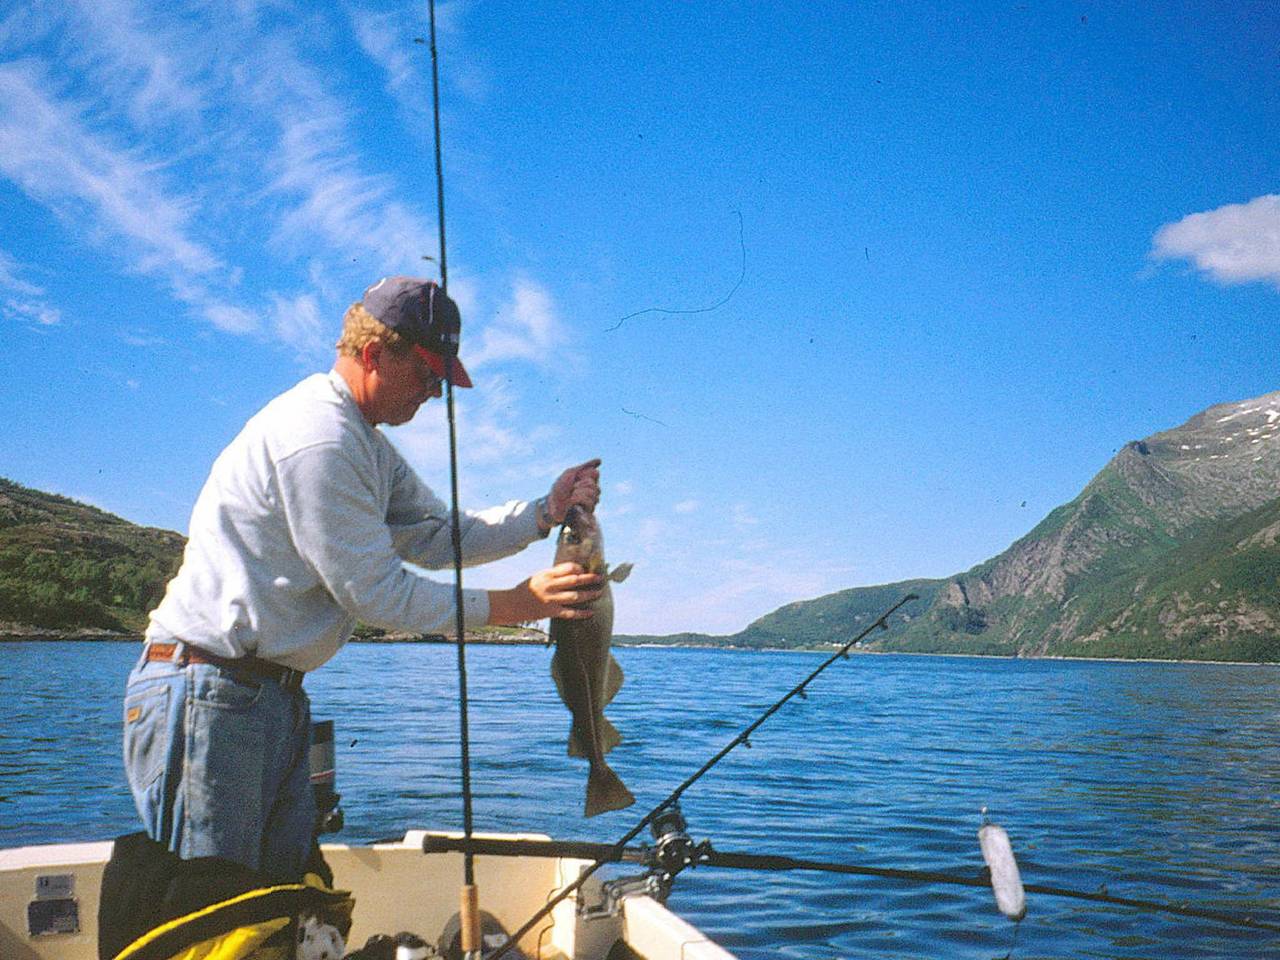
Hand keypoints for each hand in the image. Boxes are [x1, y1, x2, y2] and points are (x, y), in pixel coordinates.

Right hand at [486, 563, 602, 624]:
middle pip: (574, 581)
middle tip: (600, 578)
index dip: (579, 568)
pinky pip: (570, 613)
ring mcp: (551, 599)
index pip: (567, 568)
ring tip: (599, 592)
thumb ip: (553, 575)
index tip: (585, 570)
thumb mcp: (539, 576)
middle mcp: (550, 586)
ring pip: (575, 596)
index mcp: (547, 575)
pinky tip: (590, 612)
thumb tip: (571, 573)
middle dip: (589, 579)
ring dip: (589, 594)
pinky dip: (581, 613)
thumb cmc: (526, 588)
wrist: (512, 604)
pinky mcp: (551, 612)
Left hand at [546, 458, 601, 524]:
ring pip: (593, 492)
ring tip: (569, 497)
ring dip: (577, 492)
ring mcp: (591, 503)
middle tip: (570, 489)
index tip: (572, 479)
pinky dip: (577, 499)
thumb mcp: (570, 474)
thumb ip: (585, 467)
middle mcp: (592, 492)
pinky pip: (589, 502)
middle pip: (594, 483)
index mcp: (589, 482)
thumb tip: (600, 460)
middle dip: (580, 484)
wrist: (550, 504)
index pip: (595, 473)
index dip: (582, 474)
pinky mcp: (588, 512)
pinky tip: (570, 500)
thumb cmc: (559, 490)